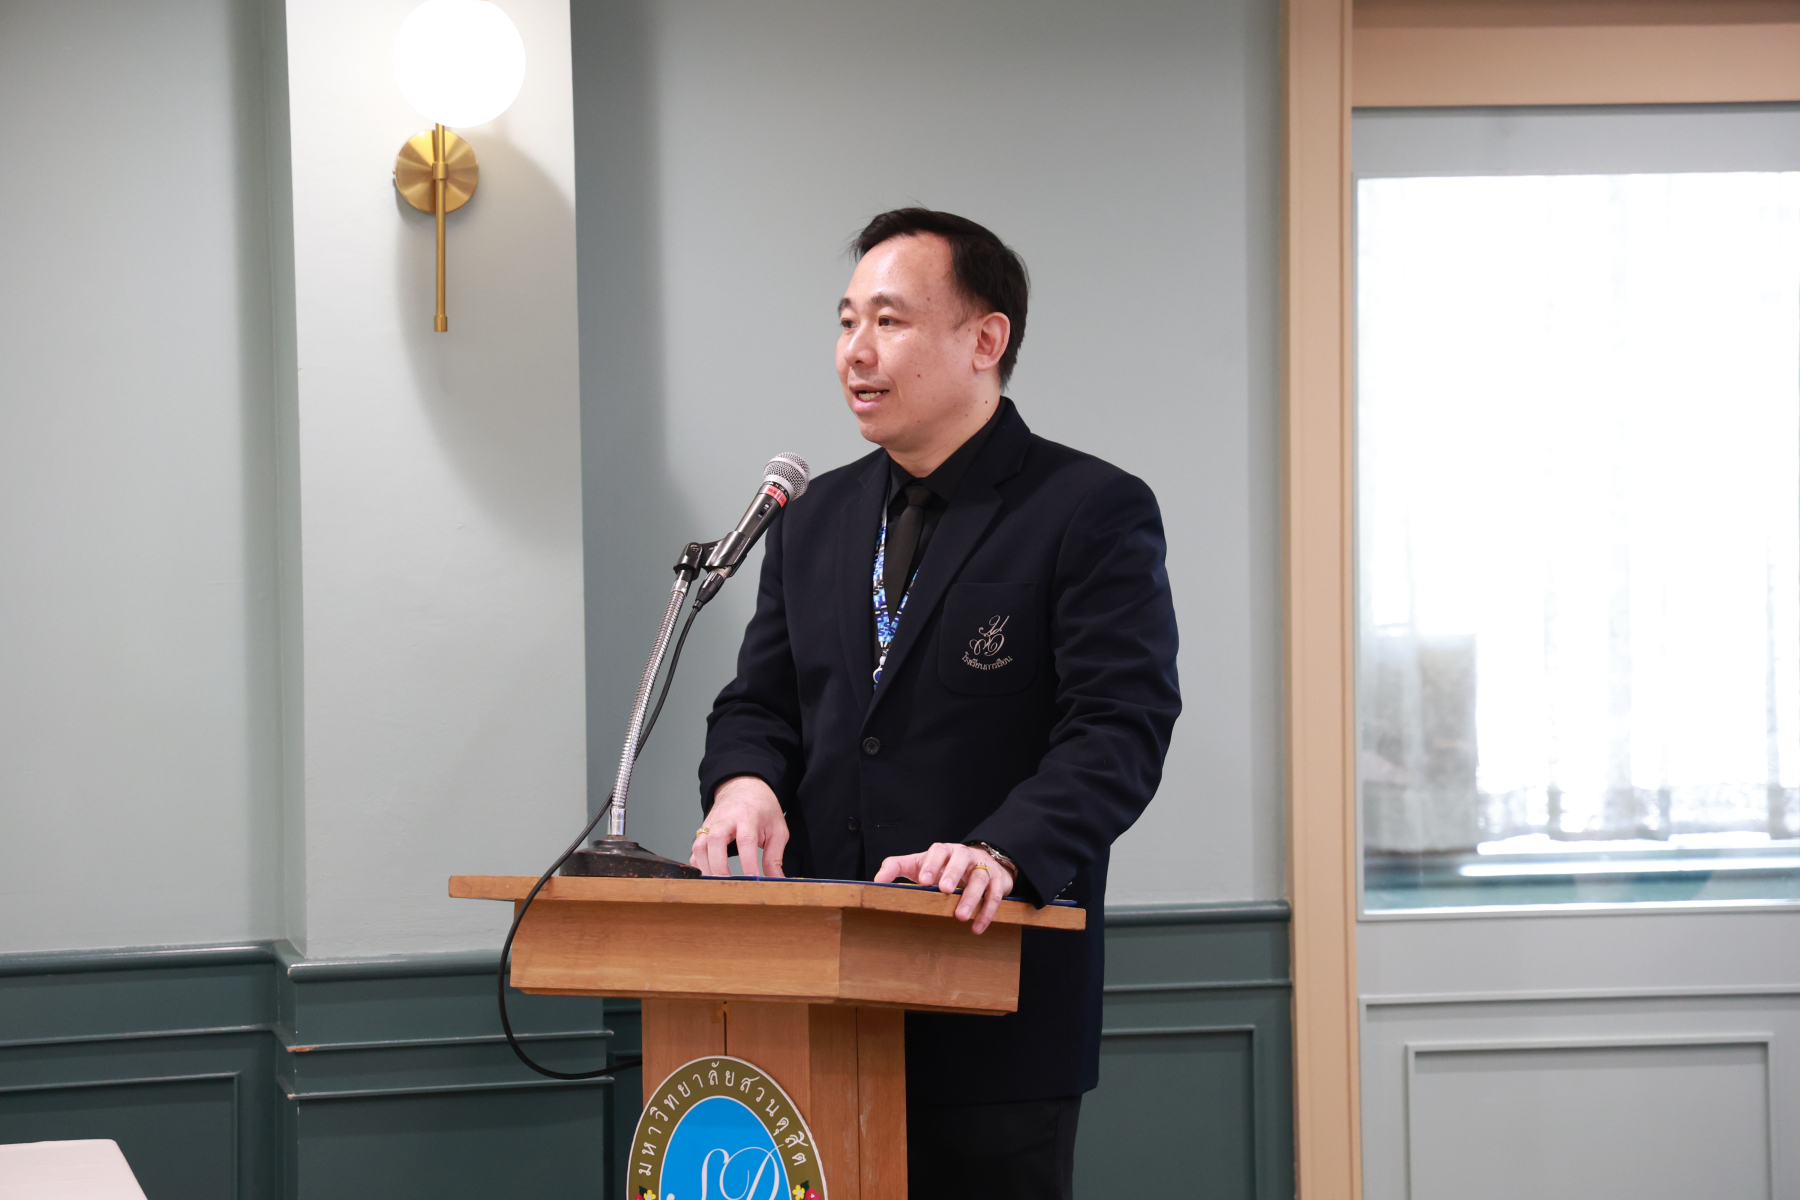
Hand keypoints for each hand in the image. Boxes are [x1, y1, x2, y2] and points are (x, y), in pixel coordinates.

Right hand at [691, 776, 788, 876]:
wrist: (743, 787)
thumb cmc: (762, 809)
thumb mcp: (777, 829)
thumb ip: (775, 856)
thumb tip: (777, 880)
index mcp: (747, 816)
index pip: (746, 840)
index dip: (748, 863)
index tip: (753, 881)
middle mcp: (725, 819)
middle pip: (716, 841)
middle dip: (720, 867)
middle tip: (730, 886)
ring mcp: (710, 825)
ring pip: (700, 847)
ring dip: (707, 868)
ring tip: (719, 885)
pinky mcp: (702, 831)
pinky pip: (695, 851)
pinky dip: (699, 865)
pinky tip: (710, 875)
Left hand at [873, 842, 1013, 934]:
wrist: (981, 862)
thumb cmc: (943, 866)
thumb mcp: (919, 864)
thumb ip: (896, 868)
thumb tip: (876, 881)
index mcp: (944, 851)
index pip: (938, 851)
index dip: (932, 864)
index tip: (924, 880)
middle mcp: (965, 856)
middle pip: (961, 859)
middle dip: (953, 874)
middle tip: (944, 890)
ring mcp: (983, 868)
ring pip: (981, 878)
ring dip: (972, 898)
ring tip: (960, 917)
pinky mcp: (998, 882)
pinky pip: (995, 896)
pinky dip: (987, 912)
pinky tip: (977, 928)